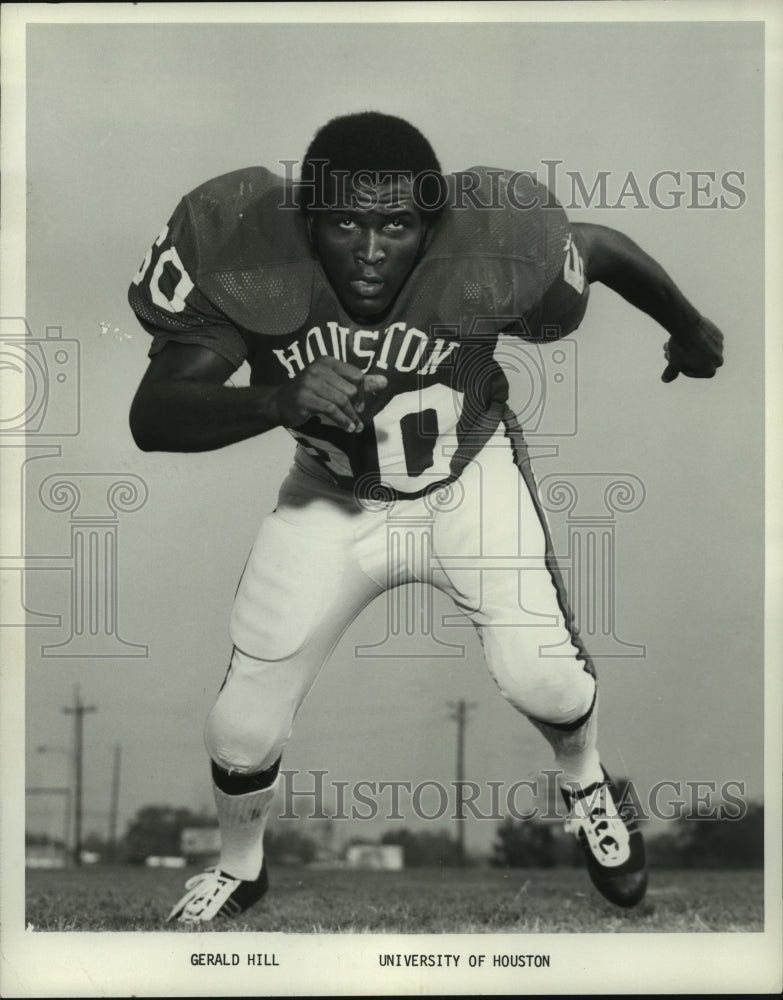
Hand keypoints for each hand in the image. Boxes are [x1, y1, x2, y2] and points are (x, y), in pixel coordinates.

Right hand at [271, 356, 387, 431]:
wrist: (280, 403)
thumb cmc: (310, 393)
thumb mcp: (333, 384)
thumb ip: (359, 382)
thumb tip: (385, 381)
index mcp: (327, 362)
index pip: (356, 375)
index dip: (362, 392)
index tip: (360, 404)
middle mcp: (318, 369)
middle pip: (350, 390)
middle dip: (356, 406)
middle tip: (356, 416)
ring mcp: (310, 383)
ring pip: (342, 401)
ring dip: (351, 417)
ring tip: (355, 427)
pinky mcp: (305, 398)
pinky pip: (331, 410)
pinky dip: (342, 421)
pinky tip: (347, 427)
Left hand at [661, 315, 723, 382]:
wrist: (688, 327)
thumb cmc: (681, 349)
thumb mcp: (674, 364)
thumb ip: (671, 373)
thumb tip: (665, 379)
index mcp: (709, 371)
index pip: (692, 372)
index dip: (680, 367)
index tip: (673, 361)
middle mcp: (718, 360)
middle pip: (696, 360)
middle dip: (682, 357)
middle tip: (669, 352)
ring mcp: (720, 347)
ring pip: (701, 349)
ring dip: (688, 347)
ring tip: (671, 342)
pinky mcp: (718, 335)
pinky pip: (706, 339)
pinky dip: (696, 338)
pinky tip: (686, 334)